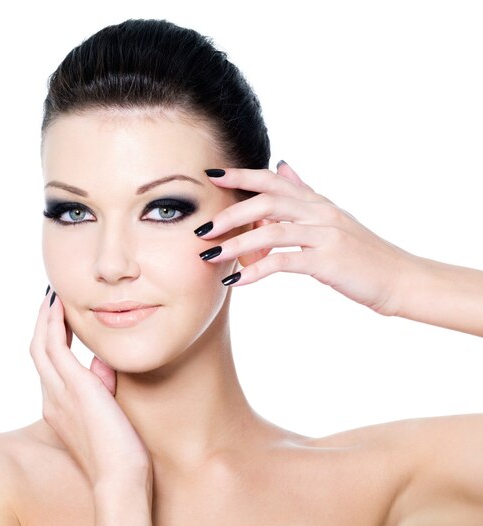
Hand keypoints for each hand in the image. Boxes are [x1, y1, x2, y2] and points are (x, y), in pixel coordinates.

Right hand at [29, 289, 152, 487]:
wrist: (120, 477)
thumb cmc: (119, 451)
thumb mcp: (106, 413)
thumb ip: (101, 387)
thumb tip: (101, 364)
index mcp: (57, 406)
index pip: (48, 365)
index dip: (51, 339)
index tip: (59, 319)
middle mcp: (52, 397)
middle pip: (38, 350)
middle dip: (43, 323)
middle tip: (51, 299)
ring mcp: (58, 392)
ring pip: (41, 344)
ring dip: (46, 318)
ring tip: (54, 296)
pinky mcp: (73, 386)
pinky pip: (55, 346)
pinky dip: (55, 323)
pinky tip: (61, 306)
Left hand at [198, 162, 415, 315]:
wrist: (400, 278)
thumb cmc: (363, 252)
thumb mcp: (332, 216)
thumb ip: (304, 192)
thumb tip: (283, 165)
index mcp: (317, 201)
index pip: (273, 179)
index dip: (241, 175)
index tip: (210, 174)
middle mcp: (319, 211)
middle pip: (266, 200)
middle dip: (230, 213)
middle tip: (202, 229)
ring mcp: (325, 234)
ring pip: (270, 230)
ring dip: (235, 243)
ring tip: (210, 256)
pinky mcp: (328, 260)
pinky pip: (283, 261)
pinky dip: (256, 270)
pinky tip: (236, 281)